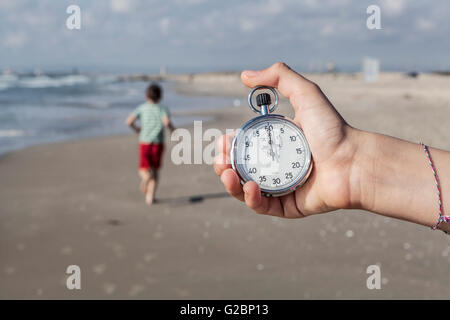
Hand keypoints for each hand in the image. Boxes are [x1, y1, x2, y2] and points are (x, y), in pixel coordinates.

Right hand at [214, 62, 361, 217]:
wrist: (354, 162)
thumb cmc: (333, 130)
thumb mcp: (306, 94)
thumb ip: (279, 77)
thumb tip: (245, 75)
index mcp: (275, 144)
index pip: (242, 146)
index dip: (228, 145)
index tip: (222, 140)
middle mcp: (274, 166)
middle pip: (238, 169)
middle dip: (223, 165)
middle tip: (221, 159)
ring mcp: (280, 187)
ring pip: (244, 190)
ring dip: (230, 183)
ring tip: (228, 174)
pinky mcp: (287, 207)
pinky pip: (262, 206)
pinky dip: (250, 198)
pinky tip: (248, 186)